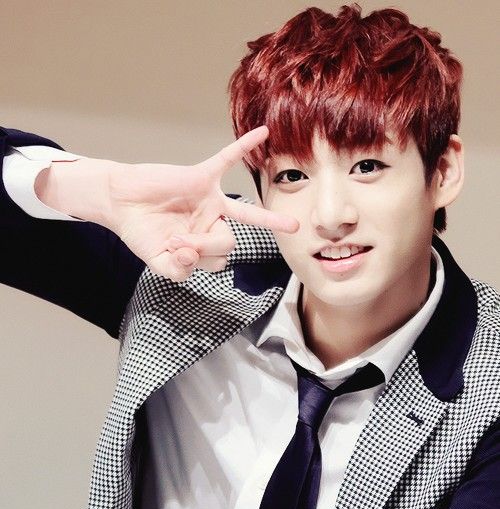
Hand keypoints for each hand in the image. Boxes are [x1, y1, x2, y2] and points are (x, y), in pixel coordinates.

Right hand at [37, 126, 297, 280]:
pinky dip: (244, 146)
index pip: (218, 260)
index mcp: (203, 245)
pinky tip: (263, 133)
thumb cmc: (140, 232)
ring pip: (246, 214)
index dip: (197, 258)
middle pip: (229, 243)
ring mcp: (209, 202)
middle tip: (178, 240)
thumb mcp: (157, 262)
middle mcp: (211, 224)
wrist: (120, 202)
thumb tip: (193, 257)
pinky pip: (227, 159)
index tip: (174, 250)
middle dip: (205, 245)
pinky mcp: (201, 177)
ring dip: (269, 220)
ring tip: (294, 228)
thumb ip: (177, 270)